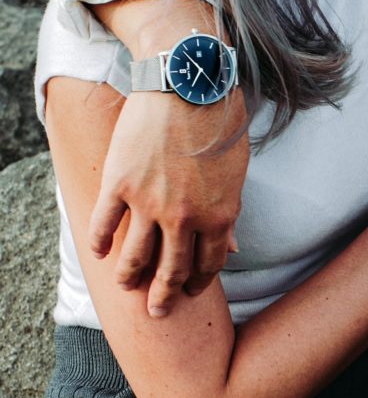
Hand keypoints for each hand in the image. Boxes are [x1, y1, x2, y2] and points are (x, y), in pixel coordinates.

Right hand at [89, 91, 247, 316]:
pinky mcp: (120, 184)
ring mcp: (149, 203)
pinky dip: (102, 242)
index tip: (191, 292)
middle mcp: (185, 217)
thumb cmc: (220, 127)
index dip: (199, 283)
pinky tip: (101, 253)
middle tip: (157, 311)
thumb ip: (230, 215)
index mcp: (220, 217)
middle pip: (172, 269)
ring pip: (136, 256)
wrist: (186, 85)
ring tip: (127, 287)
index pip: (209, 265)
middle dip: (164, 295)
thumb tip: (232, 248)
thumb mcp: (237, 176)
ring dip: (130, 277)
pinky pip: (106, 224)